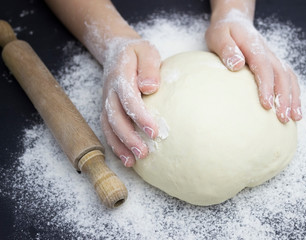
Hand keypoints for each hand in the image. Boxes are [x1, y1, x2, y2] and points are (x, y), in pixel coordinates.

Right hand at [101, 38, 160, 166]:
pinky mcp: (107, 109)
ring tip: (133, 162)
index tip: (153, 132)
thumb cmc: (137, 52)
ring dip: (120, 145)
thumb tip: (150, 88)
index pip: (129, 98)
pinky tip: (127, 159)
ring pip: (109, 127)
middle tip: (144, 152)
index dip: (139, 116)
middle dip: (129, 137)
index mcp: (121, 75)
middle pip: (116, 117)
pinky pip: (107, 129)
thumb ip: (149, 67)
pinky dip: (115, 145)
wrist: (116, 51)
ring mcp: (106, 101)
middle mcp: (110, 91)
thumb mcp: (146, 51)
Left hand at [205, 9, 301, 122]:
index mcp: (254, 46)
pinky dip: (294, 94)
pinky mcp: (274, 64)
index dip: (266, 86)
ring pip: (289, 78)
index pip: (263, 67)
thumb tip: (238, 64)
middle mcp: (268, 53)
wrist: (234, 21)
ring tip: (294, 118)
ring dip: (293, 98)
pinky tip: (294, 109)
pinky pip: (288, 78)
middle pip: (281, 75)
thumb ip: (227, 49)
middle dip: (284, 98)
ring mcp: (273, 58)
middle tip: (282, 118)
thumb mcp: (218, 36)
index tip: (266, 104)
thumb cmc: (223, 31)